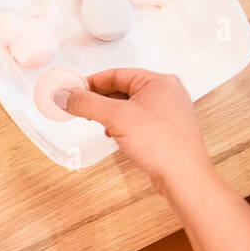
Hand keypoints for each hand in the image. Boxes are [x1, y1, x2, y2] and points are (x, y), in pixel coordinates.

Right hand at [59, 68, 211, 191]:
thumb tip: (65, 96)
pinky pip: (136, 119)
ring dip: (110, 114)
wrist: (184, 176)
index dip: (90, 83)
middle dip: (99, 100)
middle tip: (81, 108)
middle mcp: (166, 93)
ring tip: (100, 124)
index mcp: (158, 81)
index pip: (115, 74)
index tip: (72, 92)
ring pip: (128, 105)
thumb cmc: (163, 144)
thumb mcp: (116, 117)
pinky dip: (121, 125)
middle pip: (121, 89)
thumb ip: (87, 103)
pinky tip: (115, 135)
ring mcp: (167, 112)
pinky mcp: (166, 129)